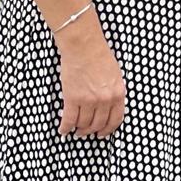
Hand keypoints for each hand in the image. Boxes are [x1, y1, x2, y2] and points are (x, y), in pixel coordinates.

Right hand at [54, 17, 126, 138]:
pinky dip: (65, 127)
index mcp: (118, 94)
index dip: (108, 130)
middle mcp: (105, 100)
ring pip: (83, 124)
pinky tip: (63, 130)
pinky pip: (68, 120)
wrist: (84, 47)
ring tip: (75, 129)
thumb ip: (113, 92)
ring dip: (79, 129)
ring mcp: (88, 101)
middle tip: (86, 132)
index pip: (115, 120)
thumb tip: (108, 107)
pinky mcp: (72, 99)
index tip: (103, 133)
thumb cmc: (99, 56)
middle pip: (98, 124)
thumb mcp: (115, 76)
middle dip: (91, 131)